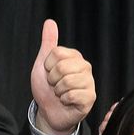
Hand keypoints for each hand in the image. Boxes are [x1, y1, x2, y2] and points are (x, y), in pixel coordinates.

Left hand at [28, 20, 95, 134]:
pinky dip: (64, 100)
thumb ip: (48, 43)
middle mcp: (85, 67)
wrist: (49, 112)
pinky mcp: (90, 98)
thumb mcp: (43, 64)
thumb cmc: (47, 88)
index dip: (47, 66)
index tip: (49, 73)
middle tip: (55, 86)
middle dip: (52, 80)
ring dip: (58, 91)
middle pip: (61, 67)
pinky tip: (67, 102)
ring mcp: (89, 82)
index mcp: (75, 57)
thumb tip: (50, 22)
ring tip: (61, 94)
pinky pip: (72, 95)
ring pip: (67, 82)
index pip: (56, 53)